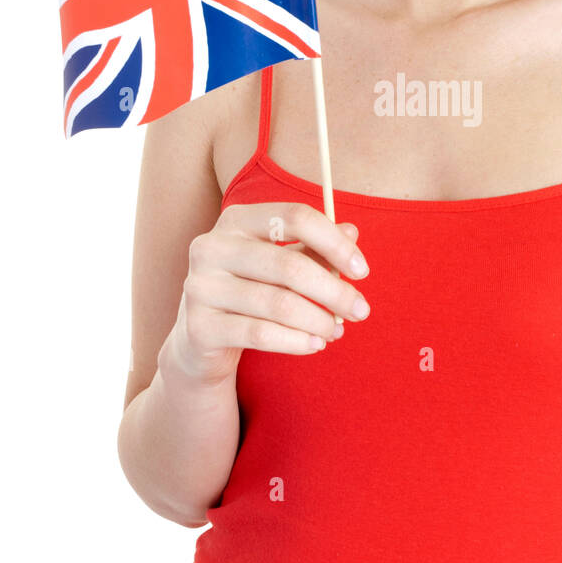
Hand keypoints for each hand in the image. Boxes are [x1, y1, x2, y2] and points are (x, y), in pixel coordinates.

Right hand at [161, 201, 369, 386]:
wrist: (200, 338)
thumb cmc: (250, 290)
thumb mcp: (281, 265)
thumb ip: (313, 248)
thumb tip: (352, 231)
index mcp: (236, 220)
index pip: (294, 218)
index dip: (334, 243)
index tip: (362, 270)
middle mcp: (212, 247)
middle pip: (289, 265)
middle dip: (334, 291)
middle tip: (361, 310)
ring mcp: (200, 287)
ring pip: (278, 304)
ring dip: (318, 320)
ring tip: (336, 330)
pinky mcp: (199, 326)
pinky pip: (260, 334)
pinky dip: (296, 341)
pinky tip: (315, 344)